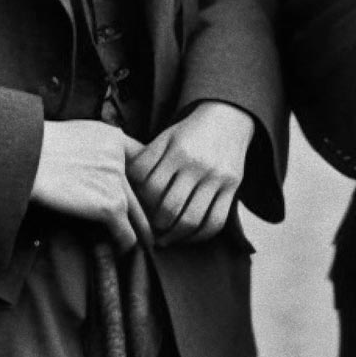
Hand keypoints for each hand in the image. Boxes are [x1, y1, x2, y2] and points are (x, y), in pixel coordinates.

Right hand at [31, 120, 152, 254]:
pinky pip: (127, 233)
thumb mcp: (73, 133)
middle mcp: (120, 158)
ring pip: (138, 214)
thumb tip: (90, 166)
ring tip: (144, 242)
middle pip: (143, 189)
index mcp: (112, 137)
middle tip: (151, 224)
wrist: (24, 157)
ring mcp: (118, 182)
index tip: (143, 194)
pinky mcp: (112, 205)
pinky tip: (122, 250)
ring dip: (140, 230)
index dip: (142, 179)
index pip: (140, 158)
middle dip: (147, 208)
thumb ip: (92, 148)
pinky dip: (125, 244)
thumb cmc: (35, 147)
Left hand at [128, 101, 253, 248]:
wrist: (228, 117)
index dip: (137, 200)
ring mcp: (216, 178)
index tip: (134, 207)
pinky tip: (186, 236)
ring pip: (191, 219)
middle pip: (168, 206)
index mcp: (175, 149)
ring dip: (173, 235)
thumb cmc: (188, 132)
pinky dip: (198, 236)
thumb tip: (122, 186)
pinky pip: (215, 222)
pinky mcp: (232, 188)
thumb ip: (146, 159)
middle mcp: (196, 164)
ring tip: (163, 239)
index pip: (148, 184)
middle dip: (154, 224)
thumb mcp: (165, 137)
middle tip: (146, 229)